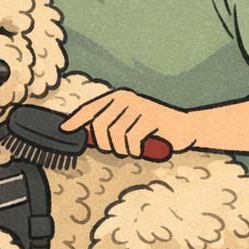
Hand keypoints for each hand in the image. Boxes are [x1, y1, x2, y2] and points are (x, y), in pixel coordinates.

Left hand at [58, 88, 196, 156]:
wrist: (184, 128)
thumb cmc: (152, 129)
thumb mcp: (128, 124)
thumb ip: (108, 126)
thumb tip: (84, 134)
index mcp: (118, 98)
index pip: (90, 108)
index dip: (75, 120)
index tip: (64, 129)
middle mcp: (126, 98)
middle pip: (99, 125)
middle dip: (104, 143)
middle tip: (115, 150)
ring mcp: (138, 106)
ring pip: (115, 135)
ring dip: (121, 149)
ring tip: (131, 149)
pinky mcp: (151, 117)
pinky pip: (131, 139)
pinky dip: (134, 148)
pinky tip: (142, 147)